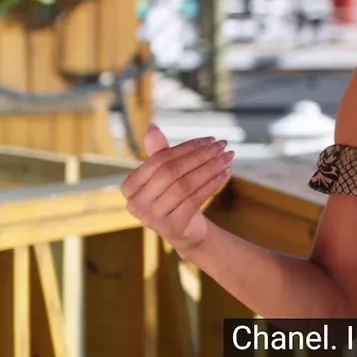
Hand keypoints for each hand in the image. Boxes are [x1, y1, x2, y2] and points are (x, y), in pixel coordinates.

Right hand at [121, 124, 233, 251]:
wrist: (186, 230)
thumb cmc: (174, 196)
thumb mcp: (166, 174)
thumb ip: (159, 153)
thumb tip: (152, 126)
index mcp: (129, 187)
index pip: (158, 160)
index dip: (185, 148)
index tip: (209, 139)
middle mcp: (135, 204)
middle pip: (171, 172)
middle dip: (200, 156)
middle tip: (222, 146)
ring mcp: (152, 218)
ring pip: (185, 186)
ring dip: (210, 168)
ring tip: (228, 157)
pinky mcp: (172, 227)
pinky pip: (195, 200)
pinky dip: (212, 185)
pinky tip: (226, 174)